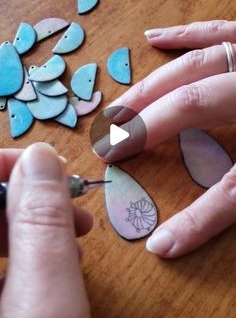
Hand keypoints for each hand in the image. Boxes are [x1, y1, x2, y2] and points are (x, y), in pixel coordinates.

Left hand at [0, 144, 91, 317]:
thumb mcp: (47, 291)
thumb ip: (42, 221)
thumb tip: (40, 154)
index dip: (10, 163)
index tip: (49, 165)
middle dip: (35, 195)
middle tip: (74, 204)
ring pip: (3, 222)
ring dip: (42, 218)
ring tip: (79, 231)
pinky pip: (9, 247)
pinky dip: (37, 242)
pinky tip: (62, 255)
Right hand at [102, 20, 235, 257]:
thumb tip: (195, 246)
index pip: (232, 189)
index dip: (195, 219)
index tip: (161, 242)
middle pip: (195, 106)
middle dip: (146, 128)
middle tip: (109, 148)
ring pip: (198, 65)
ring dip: (150, 87)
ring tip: (118, 107)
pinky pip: (221, 29)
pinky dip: (185, 34)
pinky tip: (154, 38)